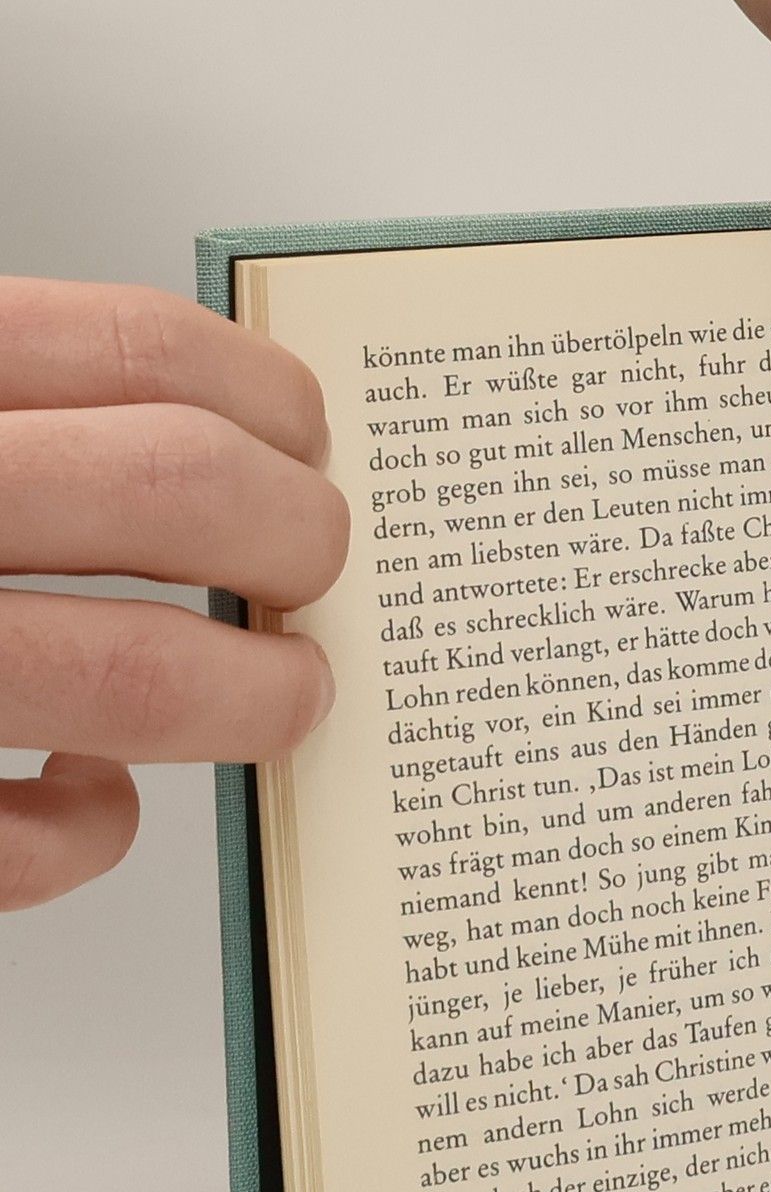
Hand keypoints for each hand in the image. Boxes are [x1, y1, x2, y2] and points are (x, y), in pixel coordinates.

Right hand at [0, 279, 346, 909]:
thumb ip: (24, 423)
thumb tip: (201, 444)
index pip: (132, 351)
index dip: (263, 398)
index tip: (313, 438)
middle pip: (178, 490)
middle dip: (301, 538)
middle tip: (320, 570)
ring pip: (133, 672)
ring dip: (253, 692)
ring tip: (289, 693)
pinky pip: (27, 839)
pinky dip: (88, 828)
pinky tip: (91, 797)